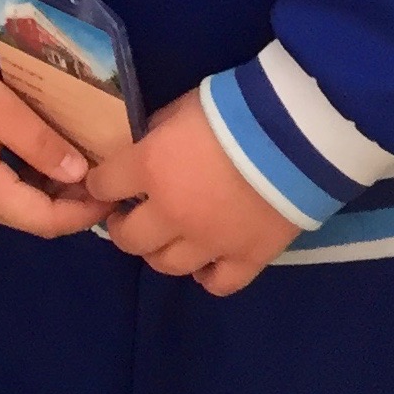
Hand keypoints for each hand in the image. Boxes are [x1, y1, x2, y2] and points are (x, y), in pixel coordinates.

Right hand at [0, 64, 112, 236]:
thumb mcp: (2, 110)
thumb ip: (42, 145)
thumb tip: (80, 173)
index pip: (47, 222)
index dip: (86, 212)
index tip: (116, 192)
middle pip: (37, 219)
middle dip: (76, 203)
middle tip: (108, 176)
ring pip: (26, 207)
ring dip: (59, 193)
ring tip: (90, 166)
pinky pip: (11, 192)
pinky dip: (39, 182)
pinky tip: (56, 160)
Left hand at [87, 89, 300, 294]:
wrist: (295, 133)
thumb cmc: (232, 109)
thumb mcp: (180, 109)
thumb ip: (156, 132)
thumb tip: (144, 147)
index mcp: (149, 170)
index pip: (102, 186)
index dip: (99, 185)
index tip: (104, 184)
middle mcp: (171, 214)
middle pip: (129, 239)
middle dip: (123, 227)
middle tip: (130, 215)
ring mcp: (209, 242)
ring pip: (167, 266)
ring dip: (159, 252)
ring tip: (166, 238)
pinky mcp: (248, 258)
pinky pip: (218, 284)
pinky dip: (207, 276)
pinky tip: (206, 264)